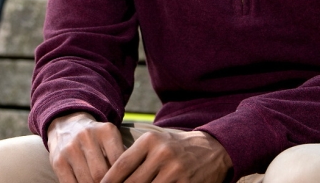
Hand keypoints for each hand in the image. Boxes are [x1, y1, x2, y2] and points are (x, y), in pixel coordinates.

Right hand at [47, 112, 125, 182]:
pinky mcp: (58, 161)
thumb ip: (120, 156)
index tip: (124, 181)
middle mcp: (86, 137)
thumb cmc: (95, 139)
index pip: (119, 161)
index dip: (122, 177)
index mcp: (106, 131)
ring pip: (87, 181)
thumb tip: (128, 177)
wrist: (66, 125)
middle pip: (101, 173)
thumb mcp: (110, 139)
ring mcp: (70, 149)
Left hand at [100, 128, 231, 182]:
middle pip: (132, 182)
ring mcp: (175, 170)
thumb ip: (134, 157)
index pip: (121, 165)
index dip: (108, 181)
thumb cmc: (175, 147)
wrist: (212, 149)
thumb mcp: (155, 143)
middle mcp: (162, 154)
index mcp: (150, 141)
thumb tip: (109, 178)